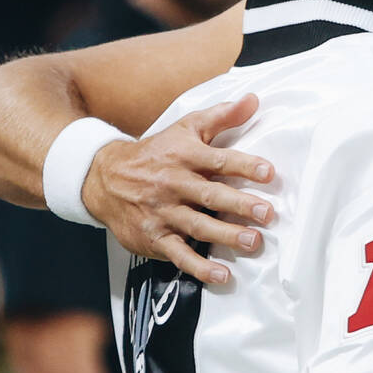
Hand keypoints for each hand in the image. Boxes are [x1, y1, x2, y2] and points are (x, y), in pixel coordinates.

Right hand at [82, 94, 274, 283]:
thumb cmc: (156, 152)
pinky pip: (179, 254)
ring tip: (252, 241)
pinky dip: (199, 267)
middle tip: (267, 214)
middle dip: (240, 205)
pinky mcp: (154, 237)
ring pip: (198, 225)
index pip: (219, 160)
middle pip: (211, 195)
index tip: (269, 172)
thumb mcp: (186, 128)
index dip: (245, 166)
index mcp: (184, 156)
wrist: (104, 177)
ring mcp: (163, 213)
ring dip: (226, 235)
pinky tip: (221, 274)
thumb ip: (222, 116)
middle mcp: (173, 184)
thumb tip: (254, 98)